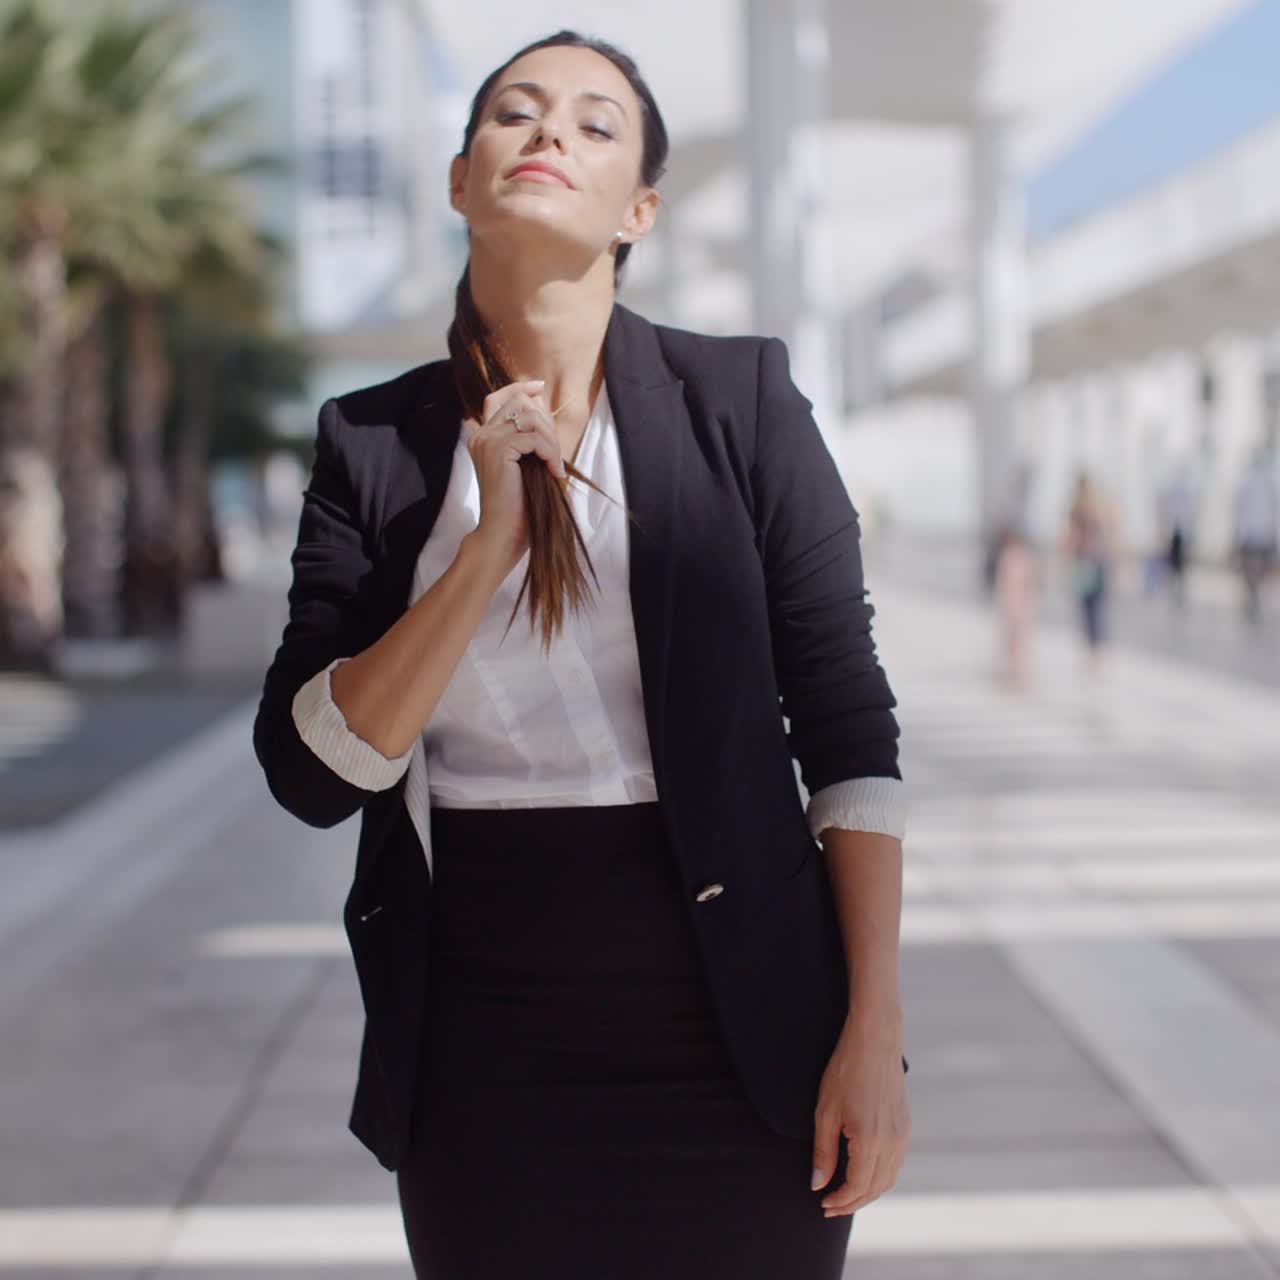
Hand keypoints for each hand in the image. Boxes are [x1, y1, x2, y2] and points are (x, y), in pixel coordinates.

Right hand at [463, 379, 565, 577]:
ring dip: (550, 440)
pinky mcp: (497, 450)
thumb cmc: (518, 504)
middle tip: (554, 454)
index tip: (539, 388)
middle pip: (519, 402)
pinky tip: (554, 472)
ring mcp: (486, 441)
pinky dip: (550, 452)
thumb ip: (529, 436)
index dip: (519, 388)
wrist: (503, 533)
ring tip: (555, 466)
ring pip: (529, 417)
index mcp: (483, 437)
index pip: (497, 397)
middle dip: (546, 423)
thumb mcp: (526, 463)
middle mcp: (480, 434)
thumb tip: (541, 404)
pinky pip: (534, 437)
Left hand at [811, 1015, 909, 1216]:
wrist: (875, 1041)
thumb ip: (823, 1152)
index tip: (822, 1204)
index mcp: (870, 1140)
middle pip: (875, 1189)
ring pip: (888, 1179)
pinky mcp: (906, 1126)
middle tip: (830, 1206)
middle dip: (852, 1203)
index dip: (839, 1201)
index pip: (856, 1187)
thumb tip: (818, 1185)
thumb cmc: (845, 1071)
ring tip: (845, 1194)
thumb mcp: (825, 1112)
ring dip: (868, 1192)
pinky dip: (880, 1176)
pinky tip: (864, 1173)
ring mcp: (903, 1135)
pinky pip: (896, 1163)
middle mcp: (892, 1142)